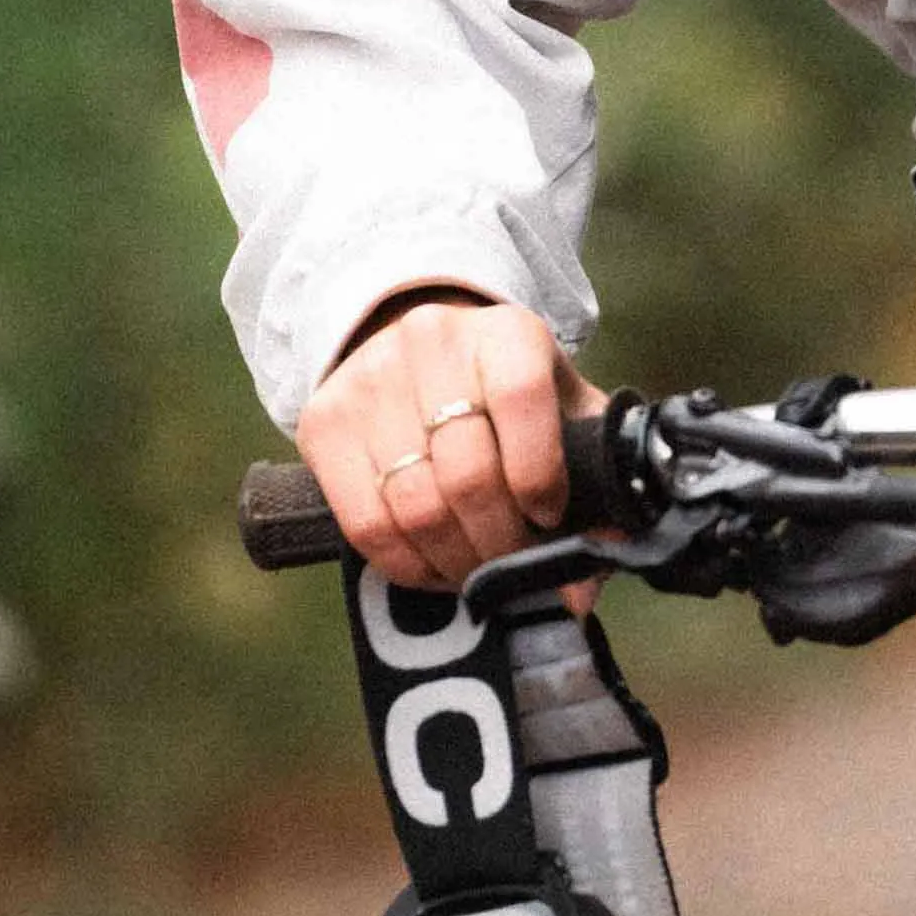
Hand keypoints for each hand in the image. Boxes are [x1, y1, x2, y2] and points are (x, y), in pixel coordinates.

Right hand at [297, 289, 602, 589]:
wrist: (422, 347)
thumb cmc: (507, 392)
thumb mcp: (561, 410)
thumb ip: (593, 482)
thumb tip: (584, 583)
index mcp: (506, 332)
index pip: (523, 400)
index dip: (540, 475)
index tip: (550, 516)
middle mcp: (431, 343)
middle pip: (467, 475)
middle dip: (501, 544)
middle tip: (516, 569)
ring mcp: (368, 381)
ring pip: (414, 508)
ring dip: (455, 563)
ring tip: (480, 574)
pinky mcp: (322, 422)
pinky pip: (363, 524)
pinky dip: (406, 565)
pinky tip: (434, 567)